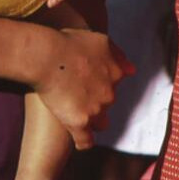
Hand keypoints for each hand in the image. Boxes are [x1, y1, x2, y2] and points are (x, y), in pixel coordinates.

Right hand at [34, 28, 134, 149]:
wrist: (47, 55)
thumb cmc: (68, 42)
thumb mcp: (99, 39)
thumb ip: (117, 54)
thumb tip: (132, 70)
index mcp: (115, 72)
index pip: (114, 83)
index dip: (99, 80)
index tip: (87, 78)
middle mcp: (109, 93)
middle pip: (106, 103)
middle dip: (94, 99)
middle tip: (74, 89)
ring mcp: (95, 110)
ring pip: (99, 122)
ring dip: (90, 118)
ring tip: (73, 109)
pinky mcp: (79, 123)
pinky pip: (85, 140)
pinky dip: (82, 140)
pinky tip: (77, 136)